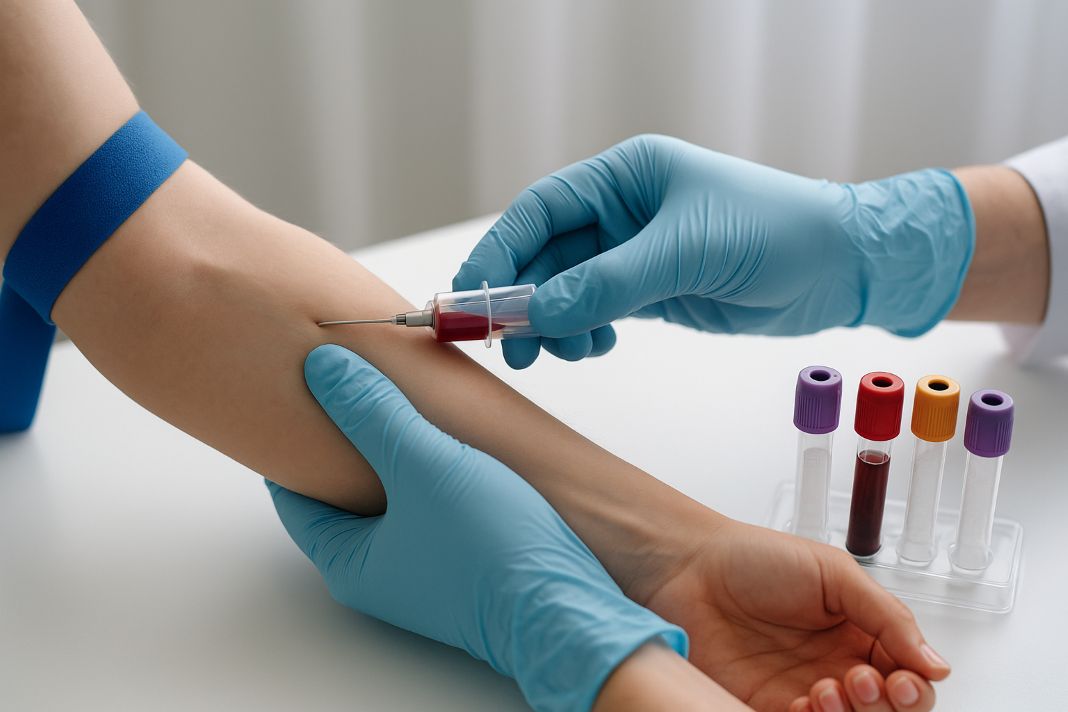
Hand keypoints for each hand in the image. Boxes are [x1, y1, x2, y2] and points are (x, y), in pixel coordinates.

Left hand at [267, 344, 685, 710]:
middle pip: (340, 496)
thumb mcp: (424, 464)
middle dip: (343, 444)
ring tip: (397, 405)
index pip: (294, 494)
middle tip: (348, 391)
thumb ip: (372, 413)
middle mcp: (379, 573)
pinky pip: (427, 510)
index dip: (292, 440)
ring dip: (391, 456)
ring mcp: (423, 571)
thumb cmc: (491, 551)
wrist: (568, 607)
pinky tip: (445, 443)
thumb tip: (323, 366)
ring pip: (389, 501)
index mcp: (349, 561)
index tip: (300, 395)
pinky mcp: (462, 565)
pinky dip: (425, 475)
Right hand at [454, 134, 973, 367]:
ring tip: (557, 352)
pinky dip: (582, 333)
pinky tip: (593, 346)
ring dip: (550, 322)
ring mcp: (634, 254)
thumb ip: (610, 283)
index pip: (541, 210)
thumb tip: (541, 313)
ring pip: (566, 289)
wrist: (839, 268)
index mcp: (624, 178)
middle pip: (546, 254)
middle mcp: (622, 212)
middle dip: (521, 298)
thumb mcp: (687, 251)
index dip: (500, 250)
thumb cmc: (776, 232)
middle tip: (505, 343)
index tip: (471, 294)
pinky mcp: (651, 292)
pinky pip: (595, 312)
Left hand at [639, 517, 948, 711]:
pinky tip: (800, 702)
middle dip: (884, 706)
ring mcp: (801, 692)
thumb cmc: (754, 558)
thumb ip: (886, 616)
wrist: (689, 567)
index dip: (914, 687)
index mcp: (860, 633)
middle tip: (857, 678)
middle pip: (886, 711)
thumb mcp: (833, 573)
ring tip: (826, 688)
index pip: (908, 676)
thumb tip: (936, 664)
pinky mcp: (762, 707)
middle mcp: (835, 667)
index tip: (903, 678)